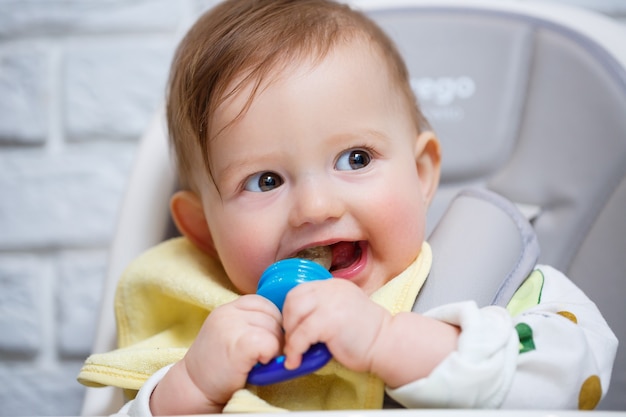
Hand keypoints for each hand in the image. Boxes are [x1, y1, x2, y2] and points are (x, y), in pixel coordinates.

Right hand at [151, 295, 282, 414]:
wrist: (195, 387)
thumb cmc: (217, 365)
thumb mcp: (230, 333)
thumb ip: (250, 322)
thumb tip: (285, 324)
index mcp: (228, 307)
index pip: (264, 303)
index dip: (272, 322)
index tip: (266, 340)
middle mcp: (228, 312)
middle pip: (273, 316)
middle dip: (277, 336)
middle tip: (265, 355)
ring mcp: (232, 327)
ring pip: (274, 330)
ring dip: (274, 348)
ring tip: (259, 360)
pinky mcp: (238, 344)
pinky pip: (269, 343)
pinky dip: (270, 355)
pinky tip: (258, 363)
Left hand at [280, 279, 459, 388]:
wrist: (387, 344)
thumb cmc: (365, 336)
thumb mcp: (342, 312)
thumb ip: (322, 310)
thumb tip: (294, 325)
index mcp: (334, 285)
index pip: (300, 291)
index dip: (290, 311)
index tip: (292, 329)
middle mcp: (331, 289)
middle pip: (293, 299)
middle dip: (287, 322)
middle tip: (292, 341)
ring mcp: (330, 302)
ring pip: (294, 315)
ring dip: (290, 337)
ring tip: (295, 353)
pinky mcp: (330, 320)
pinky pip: (301, 334)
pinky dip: (294, 349)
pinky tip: (296, 361)